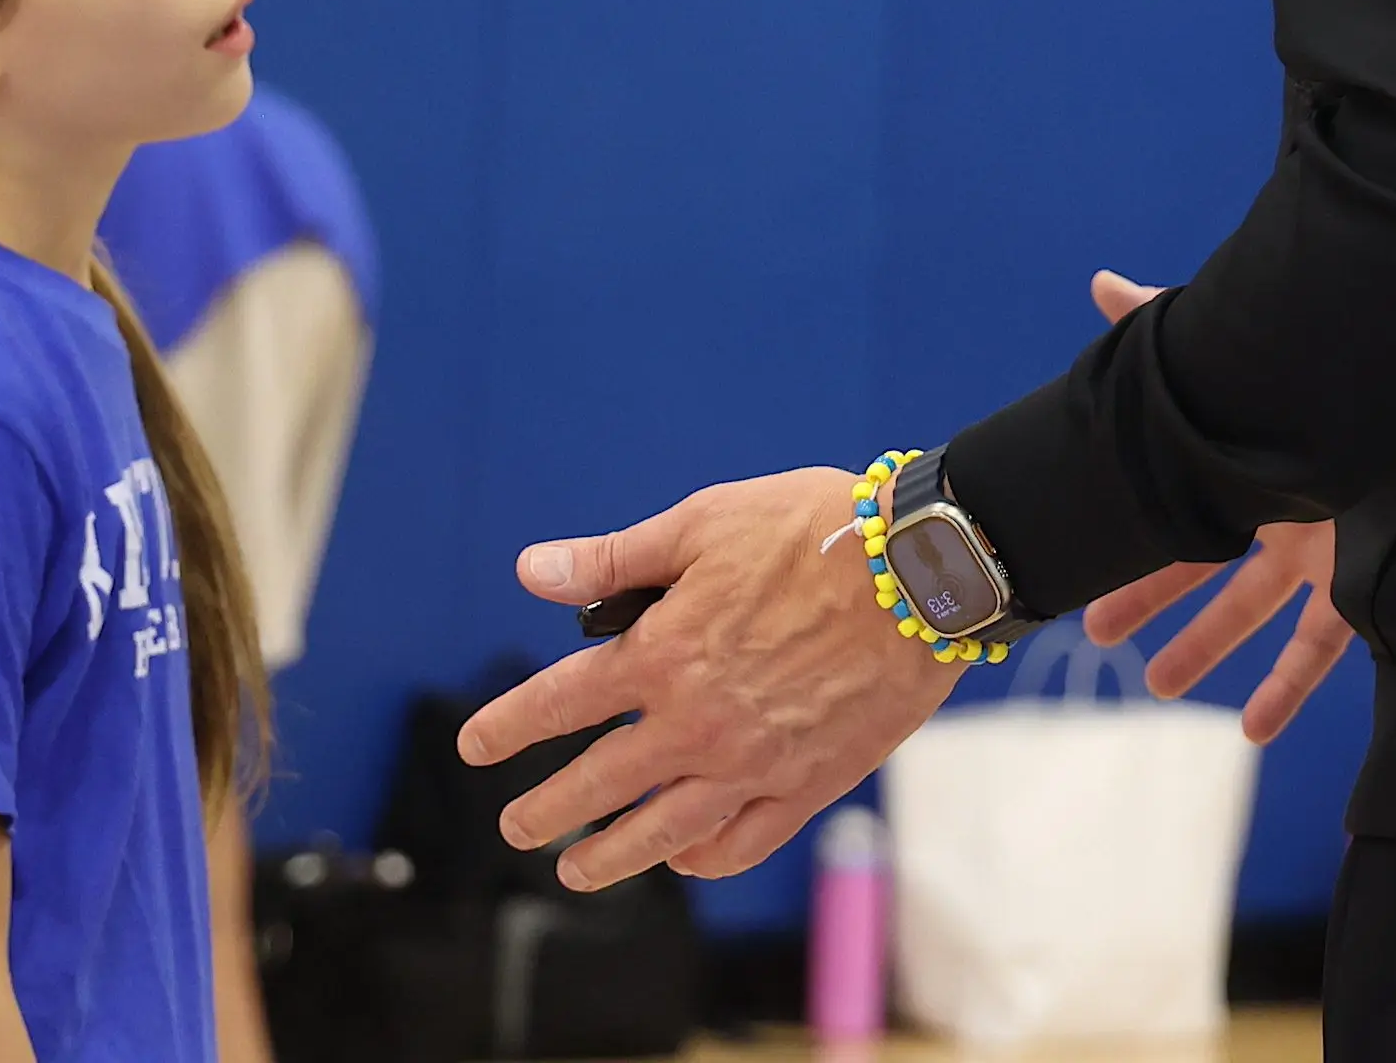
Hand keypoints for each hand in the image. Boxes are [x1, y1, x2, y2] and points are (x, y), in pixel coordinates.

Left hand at [458, 469, 961, 888]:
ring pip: (661, 832)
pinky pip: (739, 842)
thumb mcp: (702, 523)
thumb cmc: (812, 530)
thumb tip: (531, 571)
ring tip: (575, 871)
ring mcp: (750, 764)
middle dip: (546, 809)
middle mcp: (695, 721)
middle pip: (599, 782)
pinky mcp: (806, 785)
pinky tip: (682, 856)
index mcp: (662, 653)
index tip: (474, 747)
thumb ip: (613, 559)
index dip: (508, 727)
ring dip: (609, 856)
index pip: (559, 702)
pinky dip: (701, 857)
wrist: (921, 574)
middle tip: (516, 827)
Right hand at [1073, 271, 1354, 745]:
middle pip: (1204, 571)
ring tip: (1158, 688)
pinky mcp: (1364, 586)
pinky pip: (1320, 651)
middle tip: (1095, 634)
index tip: (1084, 579)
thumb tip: (1102, 283)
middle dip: (1148, 603)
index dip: (1133, 551)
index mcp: (1254, 473)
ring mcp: (1326, 555)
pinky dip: (1286, 692)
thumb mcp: (1247, 350)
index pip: (1179, 519)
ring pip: (1254, 616)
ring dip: (1205, 652)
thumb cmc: (1333, 367)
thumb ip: (1168, 319)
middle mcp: (1285, 516)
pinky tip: (1253, 732)